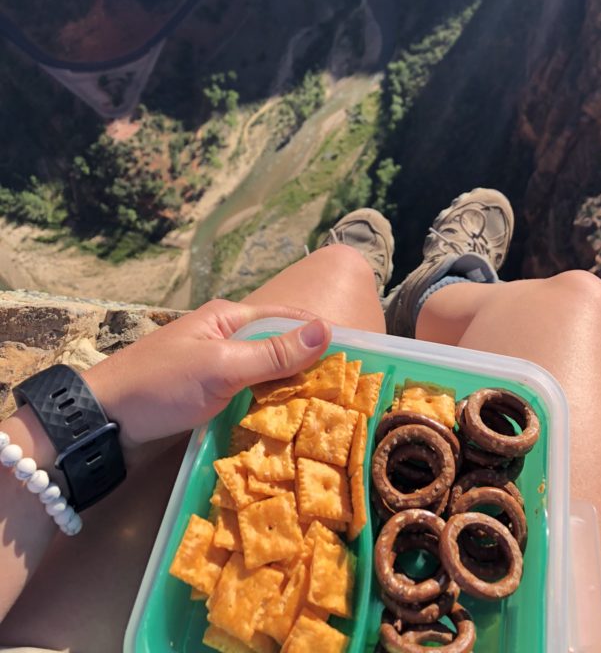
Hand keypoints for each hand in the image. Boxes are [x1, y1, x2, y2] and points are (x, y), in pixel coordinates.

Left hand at [82, 300, 330, 449]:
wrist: (103, 421)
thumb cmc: (160, 385)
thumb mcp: (222, 367)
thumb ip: (274, 353)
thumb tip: (327, 329)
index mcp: (229, 317)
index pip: (289, 318)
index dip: (321, 335)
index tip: (357, 361)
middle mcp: (225, 336)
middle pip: (279, 346)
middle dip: (309, 367)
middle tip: (345, 396)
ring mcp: (215, 366)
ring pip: (265, 373)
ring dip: (289, 390)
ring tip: (324, 414)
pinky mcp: (206, 393)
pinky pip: (248, 393)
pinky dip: (267, 405)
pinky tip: (285, 425)